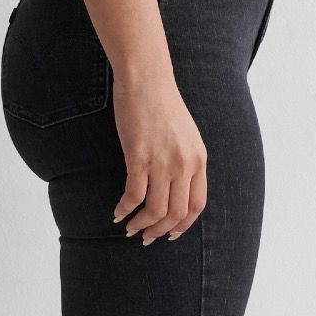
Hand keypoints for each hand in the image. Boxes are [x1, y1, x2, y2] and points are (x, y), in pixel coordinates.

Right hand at [111, 74, 208, 241]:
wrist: (146, 79)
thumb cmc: (161, 104)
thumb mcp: (186, 135)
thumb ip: (185, 160)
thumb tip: (174, 186)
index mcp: (199, 159)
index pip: (197, 205)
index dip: (183, 225)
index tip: (170, 234)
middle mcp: (185, 164)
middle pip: (176, 213)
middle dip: (160, 231)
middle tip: (145, 237)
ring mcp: (163, 162)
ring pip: (155, 210)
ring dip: (141, 224)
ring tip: (129, 228)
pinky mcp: (139, 157)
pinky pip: (134, 195)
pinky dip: (124, 209)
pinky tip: (117, 213)